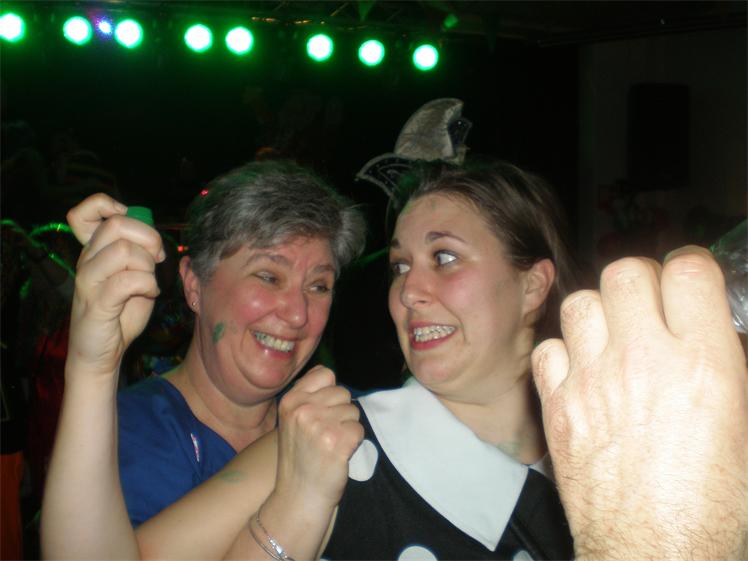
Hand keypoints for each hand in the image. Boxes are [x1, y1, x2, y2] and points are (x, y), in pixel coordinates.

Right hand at [67, 193, 164, 375]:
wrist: (101, 352)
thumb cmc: (120, 311)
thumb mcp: (133, 274)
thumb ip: (139, 252)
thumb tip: (152, 233)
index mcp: (94, 250)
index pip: (85, 212)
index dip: (109, 206)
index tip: (130, 226)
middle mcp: (87, 260)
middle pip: (116, 224)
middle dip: (148, 238)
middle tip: (157, 258)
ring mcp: (88, 280)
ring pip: (123, 250)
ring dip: (148, 265)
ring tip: (150, 281)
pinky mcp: (97, 303)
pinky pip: (128, 280)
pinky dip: (148, 285)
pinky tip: (149, 294)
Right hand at [274, 366, 363, 512]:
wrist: (298, 496)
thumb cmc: (300, 456)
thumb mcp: (292, 420)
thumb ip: (308, 395)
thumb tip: (328, 374)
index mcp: (290, 400)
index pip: (325, 374)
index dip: (330, 392)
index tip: (322, 412)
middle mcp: (303, 410)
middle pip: (343, 393)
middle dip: (341, 412)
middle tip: (325, 435)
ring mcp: (320, 425)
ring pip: (353, 411)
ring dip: (347, 428)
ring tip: (330, 445)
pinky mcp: (337, 442)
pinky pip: (359, 429)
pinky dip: (354, 443)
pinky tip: (338, 454)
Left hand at [532, 246, 747, 560]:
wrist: (655, 551)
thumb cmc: (714, 503)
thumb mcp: (741, 424)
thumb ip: (725, 364)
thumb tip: (713, 331)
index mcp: (705, 363)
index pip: (689, 271)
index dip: (689, 268)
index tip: (688, 280)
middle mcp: (644, 359)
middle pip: (625, 273)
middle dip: (639, 279)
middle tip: (646, 303)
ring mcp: (593, 379)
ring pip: (579, 302)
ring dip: (598, 311)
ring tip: (610, 334)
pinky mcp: (558, 404)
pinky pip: (548, 349)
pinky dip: (563, 353)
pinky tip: (579, 370)